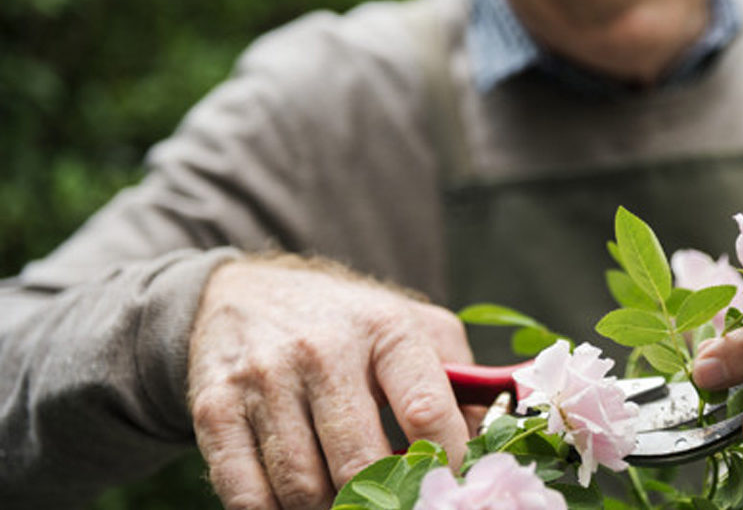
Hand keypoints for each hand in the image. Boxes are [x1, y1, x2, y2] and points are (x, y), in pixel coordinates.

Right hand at [187, 256, 473, 509]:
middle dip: (384, 499)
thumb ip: (461, 381)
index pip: (427, 412)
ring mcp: (264, 381)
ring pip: (304, 488)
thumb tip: (488, 444)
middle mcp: (323, 352)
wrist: (243, 293)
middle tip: (393, 502)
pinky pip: (246, 495)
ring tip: (348, 500)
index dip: (445, 462)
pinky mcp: (215, 410)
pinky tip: (297, 500)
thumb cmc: (347, 323)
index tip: (448, 482)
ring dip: (330, 509)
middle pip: (360, 464)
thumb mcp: (414, 327)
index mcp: (385, 329)